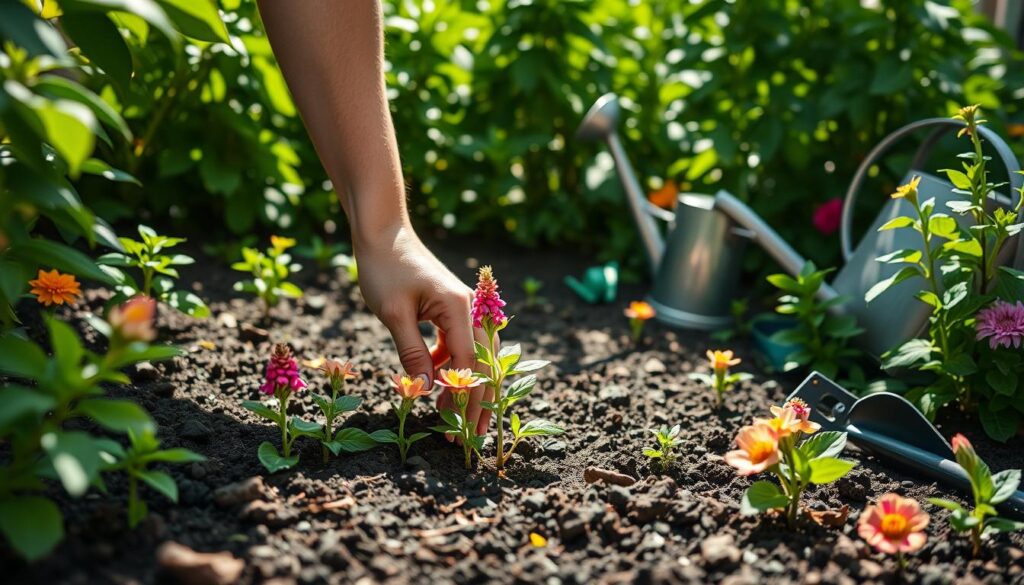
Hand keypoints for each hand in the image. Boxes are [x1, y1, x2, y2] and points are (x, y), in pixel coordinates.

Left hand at [355, 223, 492, 434]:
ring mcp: (460, 308)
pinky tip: (434, 381)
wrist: (381, 232)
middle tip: (472, 436)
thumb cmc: (383, 267)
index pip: (469, 364)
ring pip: (474, 355)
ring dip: (466, 386)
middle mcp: (467, 308)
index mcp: (457, 308)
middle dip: (479, 401)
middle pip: (483, 363)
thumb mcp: (393, 314)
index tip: (461, 430)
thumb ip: (411, 353)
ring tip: (455, 417)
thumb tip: (426, 390)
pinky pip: (457, 344)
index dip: (467, 400)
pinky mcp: (448, 308)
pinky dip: (451, 366)